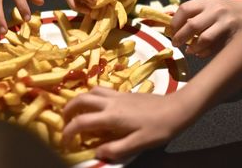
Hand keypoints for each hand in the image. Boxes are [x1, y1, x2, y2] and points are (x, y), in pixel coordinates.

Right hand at [62, 87, 187, 160]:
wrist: (177, 108)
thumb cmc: (159, 128)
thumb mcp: (139, 144)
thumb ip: (115, 149)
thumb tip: (97, 152)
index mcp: (111, 117)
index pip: (81, 122)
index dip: (68, 131)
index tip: (64, 141)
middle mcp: (110, 102)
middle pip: (81, 99)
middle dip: (68, 109)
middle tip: (65, 121)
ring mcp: (117, 95)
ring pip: (91, 91)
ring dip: (80, 99)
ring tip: (78, 111)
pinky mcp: (124, 92)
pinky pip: (102, 90)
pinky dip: (92, 95)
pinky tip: (98, 105)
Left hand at [170, 0, 241, 57]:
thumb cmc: (225, 11)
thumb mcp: (210, 5)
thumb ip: (193, 14)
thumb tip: (171, 29)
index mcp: (208, 2)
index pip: (185, 9)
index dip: (174, 22)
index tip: (171, 31)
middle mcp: (217, 12)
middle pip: (192, 26)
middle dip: (179, 37)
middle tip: (176, 43)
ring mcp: (226, 25)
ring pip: (204, 40)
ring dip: (192, 48)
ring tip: (189, 49)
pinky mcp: (233, 38)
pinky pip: (214, 49)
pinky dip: (204, 53)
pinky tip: (201, 52)